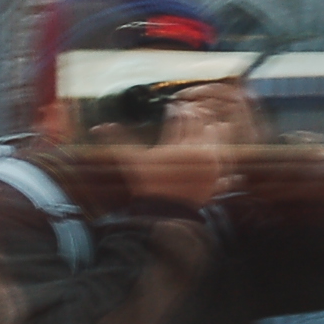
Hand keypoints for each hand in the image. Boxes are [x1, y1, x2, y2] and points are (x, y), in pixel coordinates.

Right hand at [113, 88, 242, 206]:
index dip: (176, 110)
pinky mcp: (217, 177)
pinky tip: (216, 152)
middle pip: (202, 122)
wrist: (163, 215)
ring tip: (202, 130)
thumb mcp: (132, 162)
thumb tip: (98, 127)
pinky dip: (223, 153)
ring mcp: (210, 165)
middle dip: (194, 116)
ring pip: (218, 135)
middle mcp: (197, 152)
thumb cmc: (146, 186)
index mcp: (177, 145)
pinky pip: (226, 158)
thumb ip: (118, 140)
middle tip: (186, 116)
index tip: (172, 109)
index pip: (180, 116)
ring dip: (211, 130)